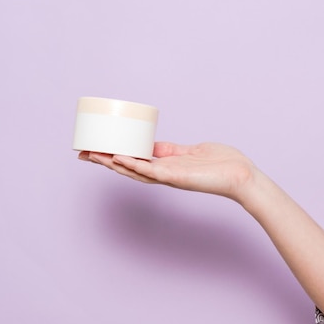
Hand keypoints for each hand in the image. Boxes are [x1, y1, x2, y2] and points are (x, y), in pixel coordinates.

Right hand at [78, 142, 258, 201]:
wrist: (241, 176)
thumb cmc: (221, 164)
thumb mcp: (190, 151)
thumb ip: (171, 150)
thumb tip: (153, 147)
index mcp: (164, 166)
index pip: (133, 161)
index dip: (112, 156)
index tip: (94, 150)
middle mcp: (162, 174)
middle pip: (126, 168)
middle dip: (104, 161)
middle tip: (82, 153)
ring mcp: (167, 176)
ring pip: (133, 171)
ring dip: (111, 164)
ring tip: (91, 155)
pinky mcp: (175, 176)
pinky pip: (149, 170)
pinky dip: (132, 164)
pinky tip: (117, 158)